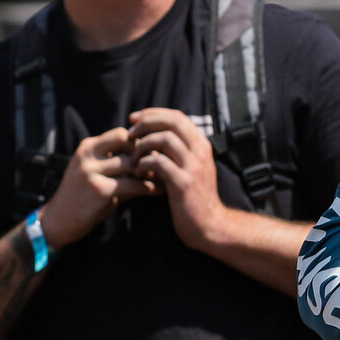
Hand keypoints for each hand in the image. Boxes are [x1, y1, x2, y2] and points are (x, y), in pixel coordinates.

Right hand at [39, 126, 153, 248]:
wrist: (58, 222)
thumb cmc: (82, 199)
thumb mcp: (97, 176)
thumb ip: (119, 167)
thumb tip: (152, 163)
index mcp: (88, 148)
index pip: (121, 134)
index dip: (139, 143)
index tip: (153, 156)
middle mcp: (87, 155)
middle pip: (127, 141)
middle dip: (146, 153)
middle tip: (162, 165)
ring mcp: (91, 171)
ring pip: (131, 163)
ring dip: (150, 171)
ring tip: (164, 179)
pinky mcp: (98, 189)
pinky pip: (131, 184)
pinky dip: (147, 187)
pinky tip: (156, 191)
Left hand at [127, 107, 224, 249]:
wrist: (210, 226)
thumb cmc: (195, 198)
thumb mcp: (191, 169)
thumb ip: (179, 152)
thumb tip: (154, 136)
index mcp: (201, 145)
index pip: (177, 116)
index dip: (153, 113)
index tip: (135, 119)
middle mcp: (200, 151)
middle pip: (171, 121)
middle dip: (146, 122)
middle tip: (130, 133)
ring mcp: (193, 166)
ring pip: (164, 138)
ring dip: (142, 145)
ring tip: (133, 157)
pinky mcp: (183, 182)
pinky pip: (158, 162)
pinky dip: (143, 164)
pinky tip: (137, 172)